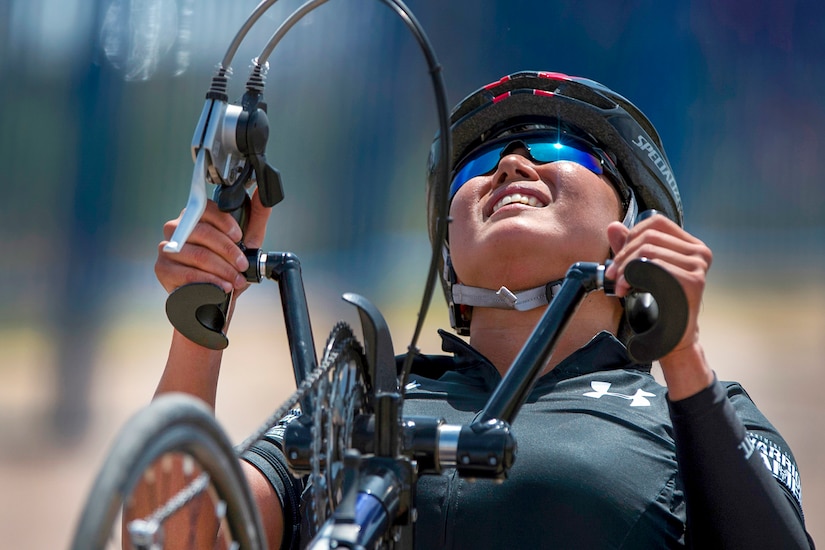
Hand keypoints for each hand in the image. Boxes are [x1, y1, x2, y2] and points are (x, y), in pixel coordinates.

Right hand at [155, 188, 272, 294]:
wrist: (217, 296)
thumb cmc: (230, 265)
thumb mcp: (248, 240)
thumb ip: (256, 216)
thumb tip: (263, 192)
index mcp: (195, 216)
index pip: (206, 208)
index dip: (225, 223)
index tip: (239, 238)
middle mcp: (176, 228)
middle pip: (204, 233)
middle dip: (229, 252)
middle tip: (242, 265)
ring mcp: (167, 248)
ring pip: (198, 255)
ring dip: (223, 270)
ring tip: (235, 280)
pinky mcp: (162, 269)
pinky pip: (188, 274)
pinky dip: (210, 281)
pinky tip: (221, 287)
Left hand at [605, 214, 714, 397]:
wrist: (671, 336)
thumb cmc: (657, 303)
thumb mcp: (639, 270)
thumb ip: (629, 248)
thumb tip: (613, 226)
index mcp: (690, 245)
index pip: (656, 222)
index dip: (631, 235)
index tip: (619, 257)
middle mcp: (699, 253)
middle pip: (649, 237)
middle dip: (624, 255)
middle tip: (612, 275)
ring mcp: (699, 266)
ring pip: (649, 251)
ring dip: (626, 269)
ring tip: (620, 286)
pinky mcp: (693, 282)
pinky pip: (656, 267)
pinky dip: (634, 277)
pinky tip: (627, 291)